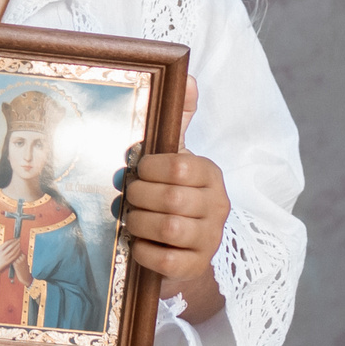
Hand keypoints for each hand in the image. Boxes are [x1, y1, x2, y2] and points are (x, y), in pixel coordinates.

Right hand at [0, 235, 25, 276]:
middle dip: (16, 242)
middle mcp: (2, 253)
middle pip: (11, 246)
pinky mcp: (7, 262)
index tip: (15, 238)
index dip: (12, 240)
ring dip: (18, 247)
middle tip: (20, 239)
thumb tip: (8, 243)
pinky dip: (17, 253)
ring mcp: (5, 258)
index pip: (7, 243)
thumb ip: (2, 248)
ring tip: (21, 244)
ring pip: (13, 251)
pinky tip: (20, 250)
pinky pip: (14, 257)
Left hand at [114, 79, 226, 283]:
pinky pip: (167, 262)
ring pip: (169, 230)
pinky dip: (144, 252)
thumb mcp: (174, 156)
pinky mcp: (196, 267)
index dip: (148, 169)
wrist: (180, 246)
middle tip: (126, 198)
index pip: (178, 166)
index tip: (137, 171)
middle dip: (138, 197)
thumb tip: (188, 78)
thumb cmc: (170, 193)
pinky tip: (137, 244)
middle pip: (171, 199)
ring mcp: (210, 239)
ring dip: (139, 223)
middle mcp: (218, 206)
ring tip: (130, 219)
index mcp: (210, 174)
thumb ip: (178, 119)